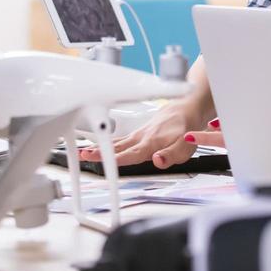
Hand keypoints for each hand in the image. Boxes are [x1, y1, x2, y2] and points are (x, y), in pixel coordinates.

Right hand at [92, 105, 209, 168]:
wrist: (186, 107)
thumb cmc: (186, 127)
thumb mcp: (186, 145)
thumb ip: (172, 155)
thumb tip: (158, 161)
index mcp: (152, 142)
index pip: (132, 154)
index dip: (117, 159)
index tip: (103, 162)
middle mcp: (141, 138)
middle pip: (118, 148)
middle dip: (100, 152)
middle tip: (83, 155)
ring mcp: (138, 135)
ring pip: (116, 143)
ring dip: (99, 148)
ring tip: (83, 153)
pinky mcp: (137, 134)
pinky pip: (119, 140)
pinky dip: (106, 144)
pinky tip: (96, 147)